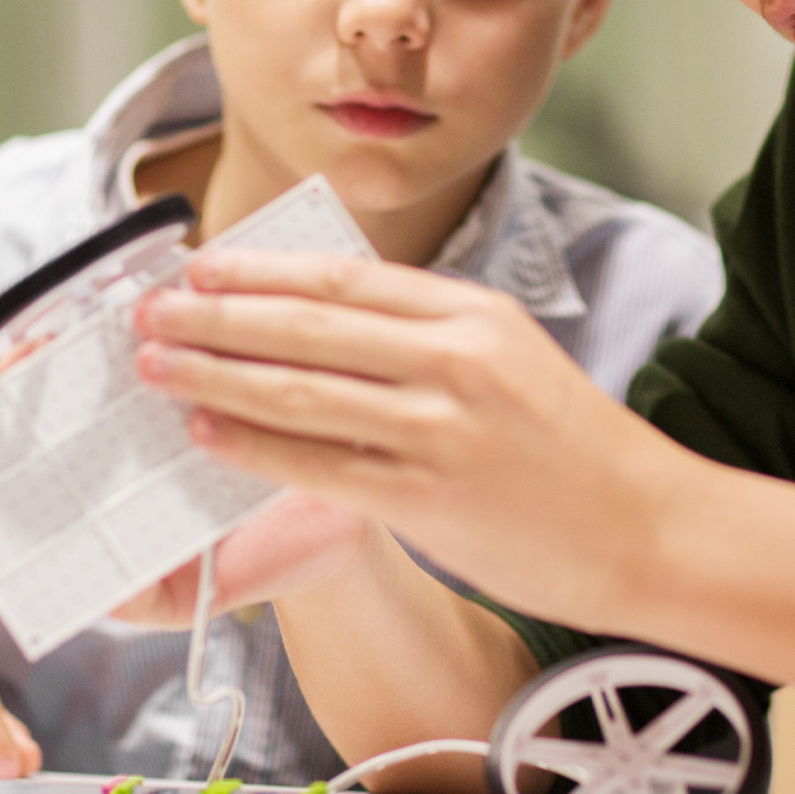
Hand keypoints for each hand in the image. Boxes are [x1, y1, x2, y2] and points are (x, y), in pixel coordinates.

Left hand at [131, 250, 691, 628]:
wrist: (646, 527)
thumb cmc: (571, 448)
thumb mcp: (510, 356)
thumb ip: (427, 333)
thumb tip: (323, 319)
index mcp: (473, 312)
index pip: (343, 276)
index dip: (259, 270)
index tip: (198, 266)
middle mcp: (454, 359)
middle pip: (307, 323)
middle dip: (214, 315)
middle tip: (148, 311)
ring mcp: (439, 429)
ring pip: (299, 390)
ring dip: (213, 374)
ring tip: (155, 365)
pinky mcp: (427, 498)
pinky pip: (317, 464)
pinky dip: (252, 444)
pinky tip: (206, 431)